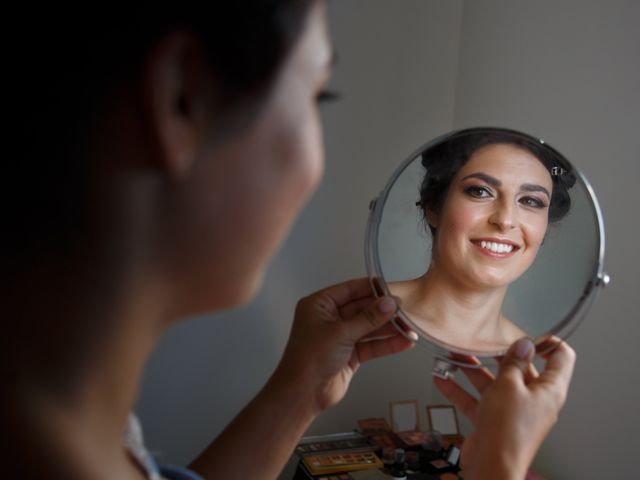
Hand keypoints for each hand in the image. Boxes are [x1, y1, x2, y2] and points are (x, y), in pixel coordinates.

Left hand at [273, 277, 416, 413]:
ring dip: (388, 328)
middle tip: (404, 309)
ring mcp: (340, 337)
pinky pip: (371, 345)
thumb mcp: (340, 333)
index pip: (349, 290)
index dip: (370, 288)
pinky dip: (387, 344)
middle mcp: (329, 319)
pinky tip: (403, 342)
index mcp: (319, 305)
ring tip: (409, 326)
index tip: (390, 287)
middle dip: (383, 310)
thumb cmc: (309, 358)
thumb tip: (388, 303)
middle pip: (362, 309)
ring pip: (369, 328)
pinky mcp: (349, 355)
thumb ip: (367, 318)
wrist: (303, 393)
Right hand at [434, 338, 575, 479]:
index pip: (561, 358)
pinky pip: (477, 400)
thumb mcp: (509, 385)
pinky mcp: (493, 420)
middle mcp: (533, 400)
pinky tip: (443, 379)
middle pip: (520, 368)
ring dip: (473, 369)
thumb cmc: (508, 431)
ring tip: (455, 355)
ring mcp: (512, 410)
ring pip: (494, 383)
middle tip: (483, 340)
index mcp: (549, 390)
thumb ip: (513, 361)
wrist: (491, 466)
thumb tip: (522, 344)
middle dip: (498, 354)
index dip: (549, 341)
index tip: (533, 331)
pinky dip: (461, 390)